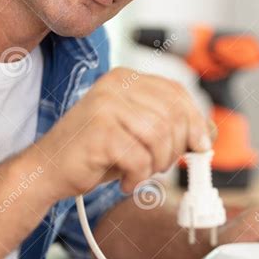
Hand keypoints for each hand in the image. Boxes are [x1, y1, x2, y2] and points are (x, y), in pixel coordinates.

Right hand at [32, 68, 210, 201]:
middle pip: (172, 115)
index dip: (195, 120)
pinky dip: (138, 177)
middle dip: (176, 148)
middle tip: (159, 165)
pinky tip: (124, 180)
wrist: (50, 169)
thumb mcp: (138, 133)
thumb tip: (209, 134)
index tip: (201, 145)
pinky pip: (140, 158)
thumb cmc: (96, 152)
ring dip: (156, 164)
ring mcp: (106, 106)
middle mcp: (116, 85)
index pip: (176, 92)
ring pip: (160, 136)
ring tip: (140, 172)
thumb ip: (170, 126)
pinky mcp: (99, 131)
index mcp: (126, 79)